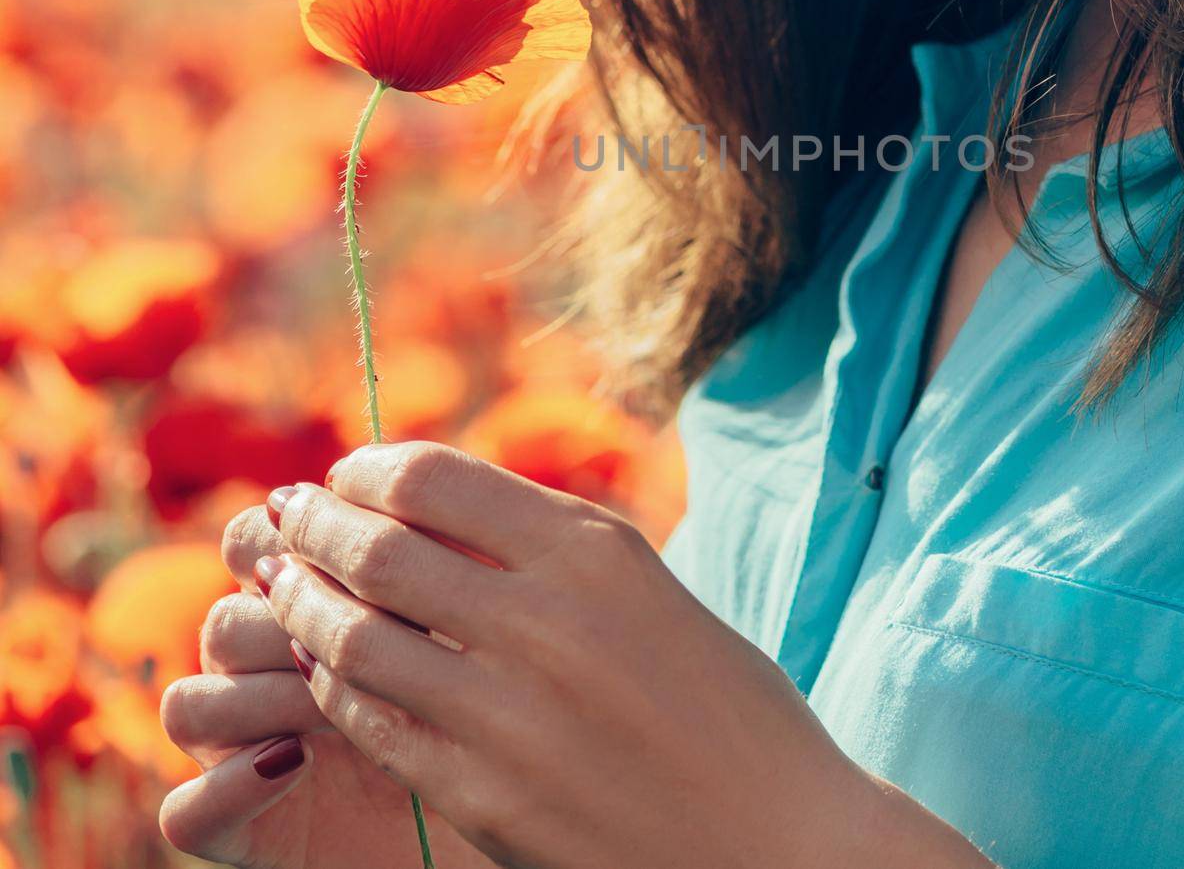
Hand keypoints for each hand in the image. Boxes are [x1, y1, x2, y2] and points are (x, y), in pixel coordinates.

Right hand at [157, 502, 492, 867]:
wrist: (507, 806)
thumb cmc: (499, 700)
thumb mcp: (477, 625)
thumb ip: (444, 562)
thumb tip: (434, 508)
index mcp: (305, 600)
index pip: (258, 538)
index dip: (296, 534)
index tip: (384, 541)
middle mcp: (262, 667)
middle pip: (225, 619)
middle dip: (288, 619)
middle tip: (375, 631)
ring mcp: (243, 746)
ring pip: (192, 703)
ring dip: (260, 696)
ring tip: (333, 705)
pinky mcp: (240, 826)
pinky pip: (188, 810)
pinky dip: (228, 788)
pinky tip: (294, 764)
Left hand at [255, 442, 992, 868]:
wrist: (778, 839)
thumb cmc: (725, 705)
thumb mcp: (647, 590)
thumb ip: (550, 546)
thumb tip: (434, 504)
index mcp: (595, 549)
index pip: (432, 479)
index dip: (366, 469)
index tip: (344, 472)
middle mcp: (545, 618)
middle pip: (378, 549)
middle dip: (317, 527)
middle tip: (289, 520)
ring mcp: (509, 713)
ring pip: (355, 638)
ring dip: (305, 607)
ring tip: (288, 591)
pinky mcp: (485, 796)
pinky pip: (374, 723)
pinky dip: (336, 688)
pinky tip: (329, 673)